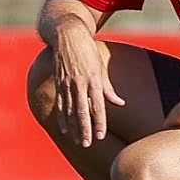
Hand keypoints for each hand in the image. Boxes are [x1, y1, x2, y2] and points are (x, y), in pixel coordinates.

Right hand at [52, 33, 124, 147]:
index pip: (98, 106)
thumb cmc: (88, 52)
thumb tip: (120, 104)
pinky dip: (62, 118)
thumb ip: (108, 89)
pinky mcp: (59, 83)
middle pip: (83, 111)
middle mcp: (80, 83)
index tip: (100, 137)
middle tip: (87, 145)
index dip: (99, 122)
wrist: (68, 35)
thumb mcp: (101, 68)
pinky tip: (64, 130)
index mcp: (94, 79)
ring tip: (77, 141)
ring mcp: (67, 83)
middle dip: (85, 129)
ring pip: (70, 110)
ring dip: (73, 128)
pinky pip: (60, 104)